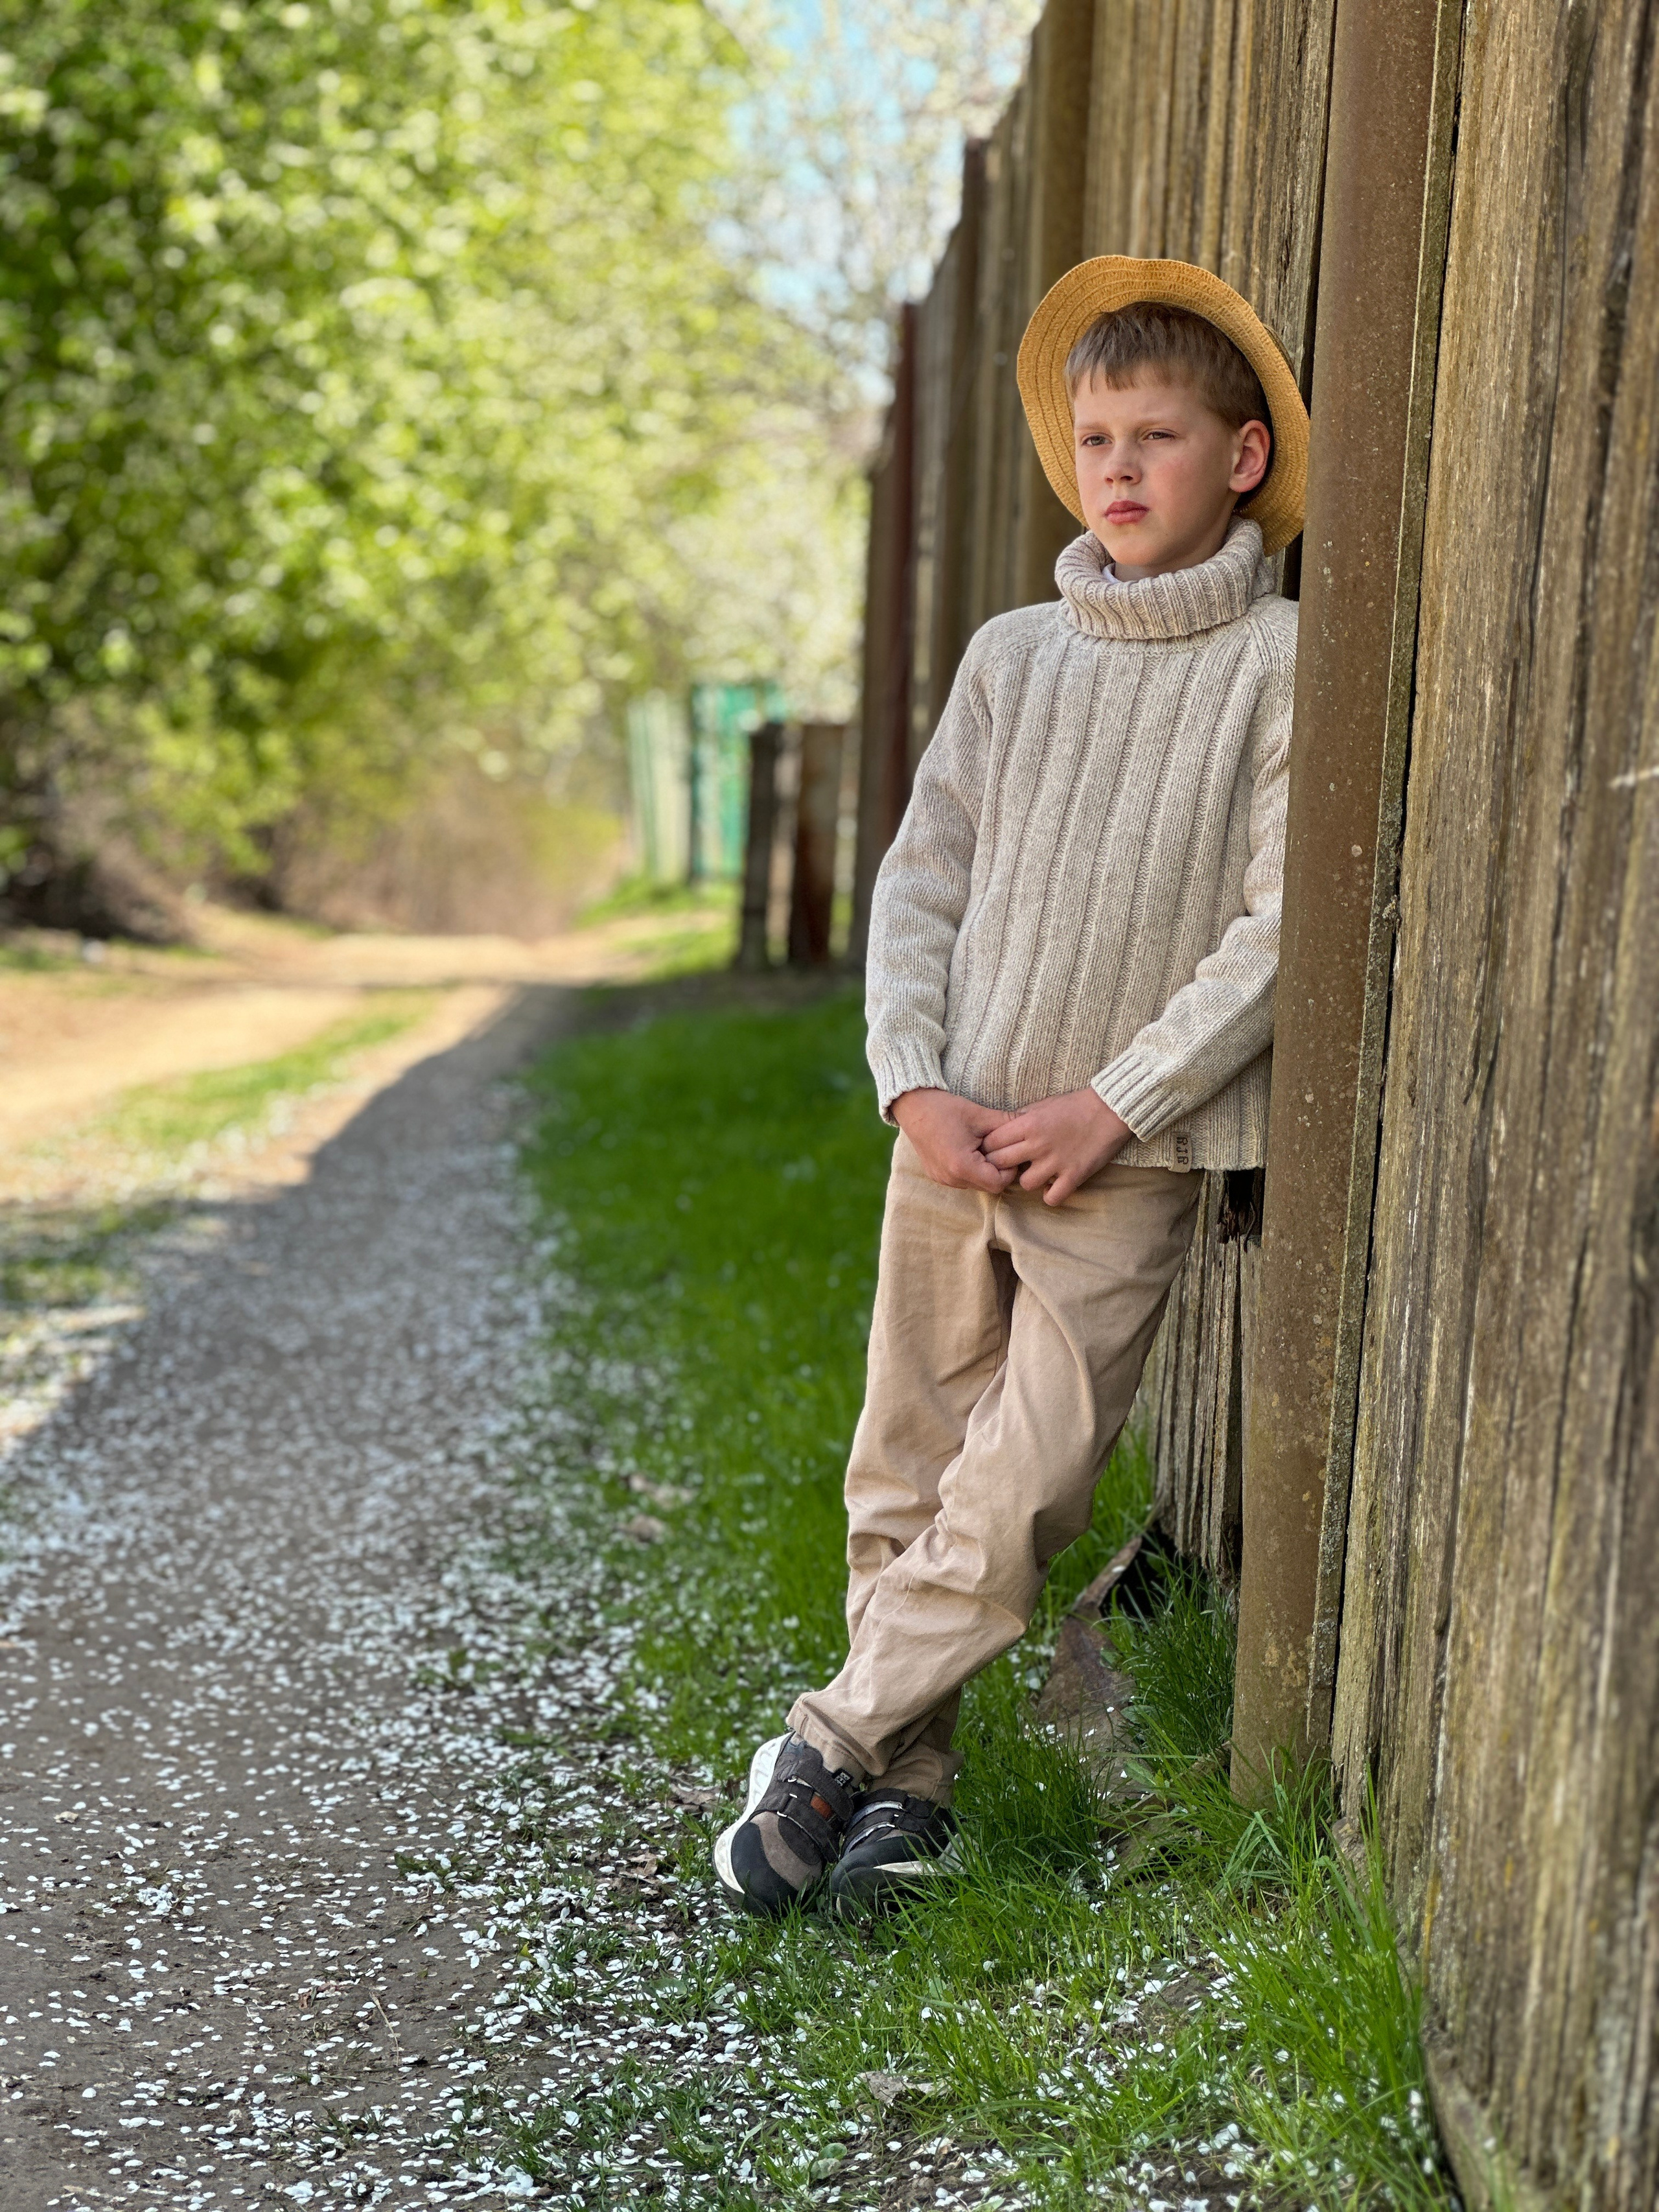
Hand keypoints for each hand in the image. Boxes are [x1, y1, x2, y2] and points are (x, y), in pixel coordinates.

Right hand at [891, 1088, 1015, 1193]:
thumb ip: (1007, 1124)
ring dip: (983, 1169)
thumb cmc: (945, 1108)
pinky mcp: (936, 1175)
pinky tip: (967, 1149)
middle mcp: (951, 1178)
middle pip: (987, 1186)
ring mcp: (942, 1179)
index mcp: (962, 1166)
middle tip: (996, 1147)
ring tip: (980, 1146)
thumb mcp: (980, 1114)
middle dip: (997, 1169)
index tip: (1006, 1151)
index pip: (998, 1183)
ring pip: (975, 1184)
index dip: (1008, 1169)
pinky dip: (970, 1169)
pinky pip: (962, 1180)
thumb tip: (1031, 1126)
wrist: (913, 1106)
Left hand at [982, 1088, 1132, 1205]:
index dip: (990, 1148)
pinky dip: (1051, 1195)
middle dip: (1002, 1166)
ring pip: (1025, 1184)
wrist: (1110, 1110)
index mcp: (1028, 1124)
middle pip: (1000, 1164)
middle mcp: (1038, 1144)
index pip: (991, 1143)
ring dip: (1029, 1180)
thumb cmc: (1075, 1105)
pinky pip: (1052, 1198)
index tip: (995, 1151)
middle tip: (1012, 1165)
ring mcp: (1056, 1162)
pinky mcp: (1074, 1175)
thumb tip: (1001, 1130)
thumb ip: (1020, 1118)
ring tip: (1038, 1173)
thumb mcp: (1042, 1105)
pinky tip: (1054, 1185)